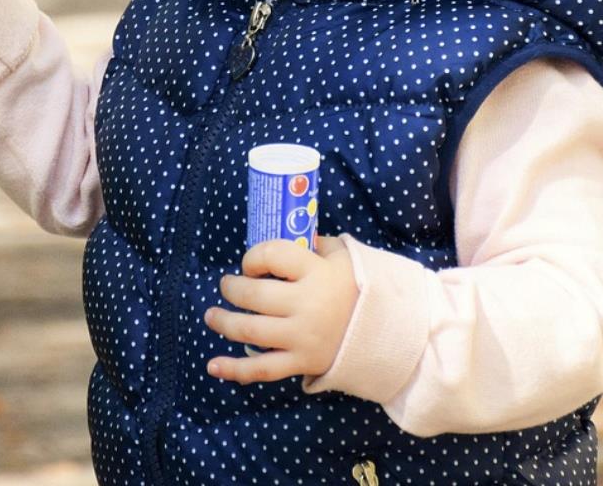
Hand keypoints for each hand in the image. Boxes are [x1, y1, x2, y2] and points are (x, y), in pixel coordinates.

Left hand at [203, 233, 357, 383]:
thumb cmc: (362, 289)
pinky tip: (213, 366)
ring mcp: (303, 337)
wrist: (391, 334)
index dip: (253, 257)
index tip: (251, 264)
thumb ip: (317, 245)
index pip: (271, 255)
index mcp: (317, 273)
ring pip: (251, 330)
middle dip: (232, 289)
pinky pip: (263, 369)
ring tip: (211, 316)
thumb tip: (293, 233)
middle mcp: (307, 305)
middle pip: (254, 295)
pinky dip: (235, 370)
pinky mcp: (302, 362)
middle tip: (226, 286)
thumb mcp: (346, 257)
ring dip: (224, 323)